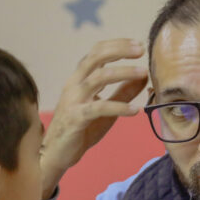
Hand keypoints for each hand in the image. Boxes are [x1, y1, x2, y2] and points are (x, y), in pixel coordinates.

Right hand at [40, 39, 148, 197]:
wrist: (56, 154)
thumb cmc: (81, 130)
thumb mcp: (107, 109)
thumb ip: (123, 92)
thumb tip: (144, 77)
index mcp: (80, 79)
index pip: (97, 52)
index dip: (117, 45)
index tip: (138, 45)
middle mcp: (74, 84)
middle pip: (96, 57)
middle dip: (119, 51)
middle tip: (141, 50)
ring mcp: (73, 100)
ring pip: (99, 77)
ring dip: (124, 73)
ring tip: (144, 74)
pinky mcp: (76, 118)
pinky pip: (99, 107)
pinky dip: (119, 106)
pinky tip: (135, 110)